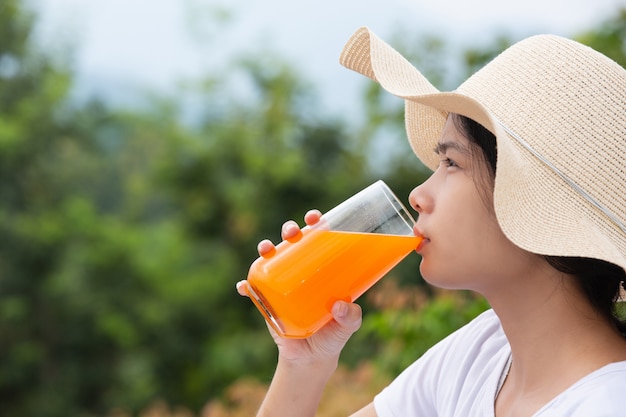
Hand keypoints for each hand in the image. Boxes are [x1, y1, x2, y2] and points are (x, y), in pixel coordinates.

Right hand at [236, 209, 362, 363]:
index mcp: (320, 269)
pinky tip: (243, 286)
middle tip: (292, 232)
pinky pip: (252, 289)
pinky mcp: (266, 300)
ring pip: (271, 258)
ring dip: (266, 248)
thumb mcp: (347, 326)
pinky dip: (246, 286)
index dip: (316, 223)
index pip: (318, 239)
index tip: (317, 218)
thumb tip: (340, 305)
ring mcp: (281, 284)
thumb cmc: (332, 335)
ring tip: (267, 248)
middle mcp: (299, 271)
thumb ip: (350, 317)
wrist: (311, 359)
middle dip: (290, 229)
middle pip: (292, 242)